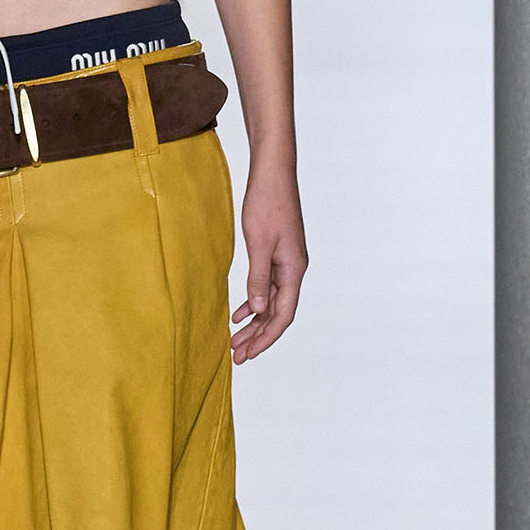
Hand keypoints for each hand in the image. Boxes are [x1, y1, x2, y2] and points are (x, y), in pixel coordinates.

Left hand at [231, 168, 306, 364]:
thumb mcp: (258, 243)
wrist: (272, 173)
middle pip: (278, 313)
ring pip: (271, 302)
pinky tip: (239, 313)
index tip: (248, 354)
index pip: (283, 315)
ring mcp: (286, 262)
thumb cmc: (267, 203)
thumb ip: (258, 278)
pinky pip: (266, 287)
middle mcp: (294, 270)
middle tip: (237, 356)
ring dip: (254, 323)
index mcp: (293, 270)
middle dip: (258, 337)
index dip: (266, 338)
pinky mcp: (277, 254)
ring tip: (235, 340)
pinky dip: (253, 302)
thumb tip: (258, 311)